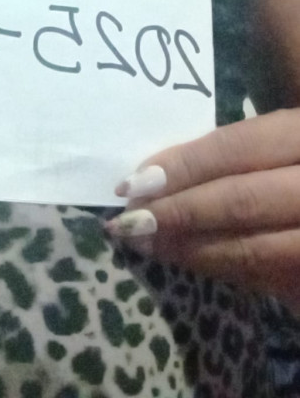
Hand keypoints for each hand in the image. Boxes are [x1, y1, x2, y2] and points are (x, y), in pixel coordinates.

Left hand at [105, 108, 299, 308]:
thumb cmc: (298, 151)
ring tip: (147, 246)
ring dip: (196, 252)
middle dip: (179, 213)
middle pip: (244, 201)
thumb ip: (258, 134)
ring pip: (260, 250)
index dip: (183, 165)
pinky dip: (235, 274)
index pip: (240, 147)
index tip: (132, 180)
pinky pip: (280, 281)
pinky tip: (198, 264)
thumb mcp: (290, 127)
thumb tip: (169, 160)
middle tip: (127, 222)